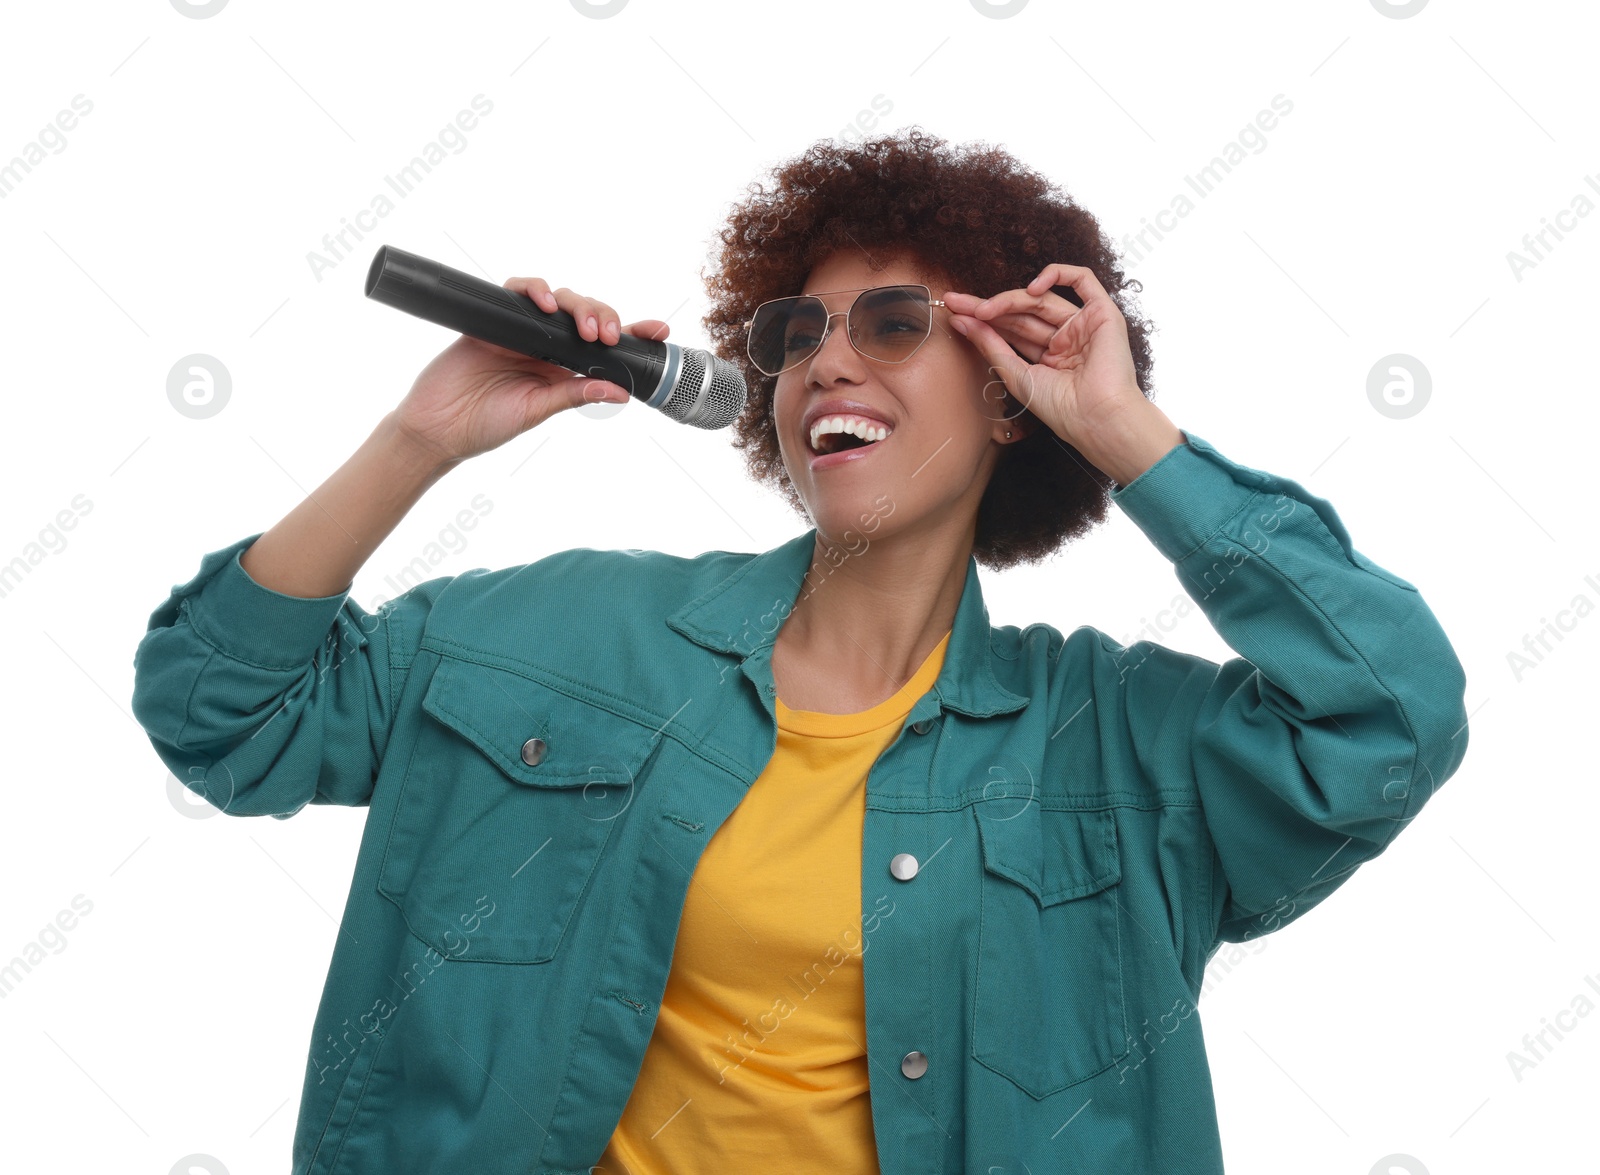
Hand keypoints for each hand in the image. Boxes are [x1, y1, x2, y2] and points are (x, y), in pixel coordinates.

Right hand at [392, 276, 669, 466]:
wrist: (435, 427)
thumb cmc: (485, 425)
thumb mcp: (537, 411)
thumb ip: (574, 395)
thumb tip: (621, 392)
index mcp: (562, 369)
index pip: (604, 346)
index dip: (632, 333)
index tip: (659, 330)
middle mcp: (546, 346)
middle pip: (585, 315)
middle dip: (603, 317)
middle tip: (605, 337)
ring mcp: (520, 330)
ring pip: (558, 298)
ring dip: (576, 304)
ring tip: (583, 328)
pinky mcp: (494, 319)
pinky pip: (517, 291)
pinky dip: (534, 290)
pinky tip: (545, 305)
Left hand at [944, 263, 1145, 453]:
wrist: (1096, 418)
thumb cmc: (1062, 409)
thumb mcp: (1016, 375)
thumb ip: (991, 346)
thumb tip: (963, 321)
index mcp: (1049, 357)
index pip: (1012, 330)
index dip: (983, 321)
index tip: (956, 316)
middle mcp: (1066, 338)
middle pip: (1023, 313)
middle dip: (989, 307)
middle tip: (958, 303)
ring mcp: (1084, 324)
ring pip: (1042, 299)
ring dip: (1009, 299)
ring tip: (982, 308)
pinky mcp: (1103, 313)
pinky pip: (1083, 279)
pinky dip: (1057, 275)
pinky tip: (1031, 288)